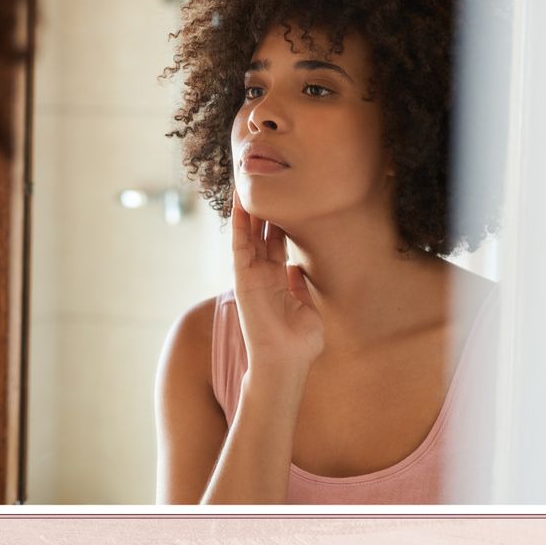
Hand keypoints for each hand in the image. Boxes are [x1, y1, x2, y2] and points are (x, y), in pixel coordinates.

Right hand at [230, 188, 323, 371]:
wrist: (286, 362)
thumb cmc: (298, 344)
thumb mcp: (306, 309)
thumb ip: (299, 287)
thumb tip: (297, 269)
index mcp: (279, 280)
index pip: (277, 243)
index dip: (278, 221)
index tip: (283, 199)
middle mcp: (263, 274)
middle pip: (262, 233)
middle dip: (264, 209)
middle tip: (265, 181)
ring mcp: (252, 275)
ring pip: (249, 234)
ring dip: (248, 209)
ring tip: (248, 182)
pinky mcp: (243, 278)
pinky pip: (240, 245)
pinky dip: (239, 224)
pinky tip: (240, 202)